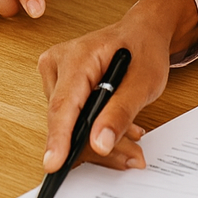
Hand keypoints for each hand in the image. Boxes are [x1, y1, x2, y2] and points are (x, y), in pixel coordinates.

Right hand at [38, 0, 197, 171]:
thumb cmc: (143, 48)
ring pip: (69, 125)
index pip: (63, 105)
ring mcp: (55, 75)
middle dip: (97, 145)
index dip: (59, 138)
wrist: (142, 33)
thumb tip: (99, 143)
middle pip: (67, 121)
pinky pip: (71, 119)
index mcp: (77, 57)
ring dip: (99, 140)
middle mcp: (58, 64)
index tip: (54, 165)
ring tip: (130, 143)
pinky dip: (93, 131)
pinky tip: (117, 132)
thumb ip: (121, 112)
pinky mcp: (58, 87)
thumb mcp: (144, 82)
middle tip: (131, 158)